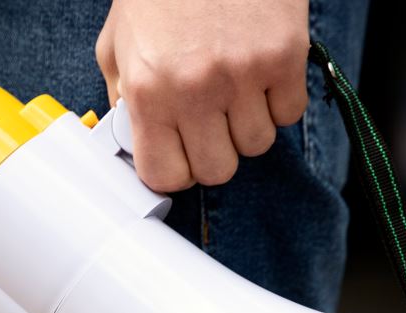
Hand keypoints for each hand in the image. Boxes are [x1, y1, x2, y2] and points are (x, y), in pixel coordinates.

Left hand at [95, 0, 309, 190]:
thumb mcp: (117, 44)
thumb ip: (123, 98)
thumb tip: (134, 142)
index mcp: (149, 89)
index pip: (167, 175)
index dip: (175, 170)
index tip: (179, 156)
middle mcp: (195, 88)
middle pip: (218, 170)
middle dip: (213, 152)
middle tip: (208, 123)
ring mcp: (243, 74)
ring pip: (257, 145)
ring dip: (246, 125)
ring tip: (232, 90)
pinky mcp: (284, 55)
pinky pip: (288, 113)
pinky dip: (277, 101)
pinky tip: (258, 74)